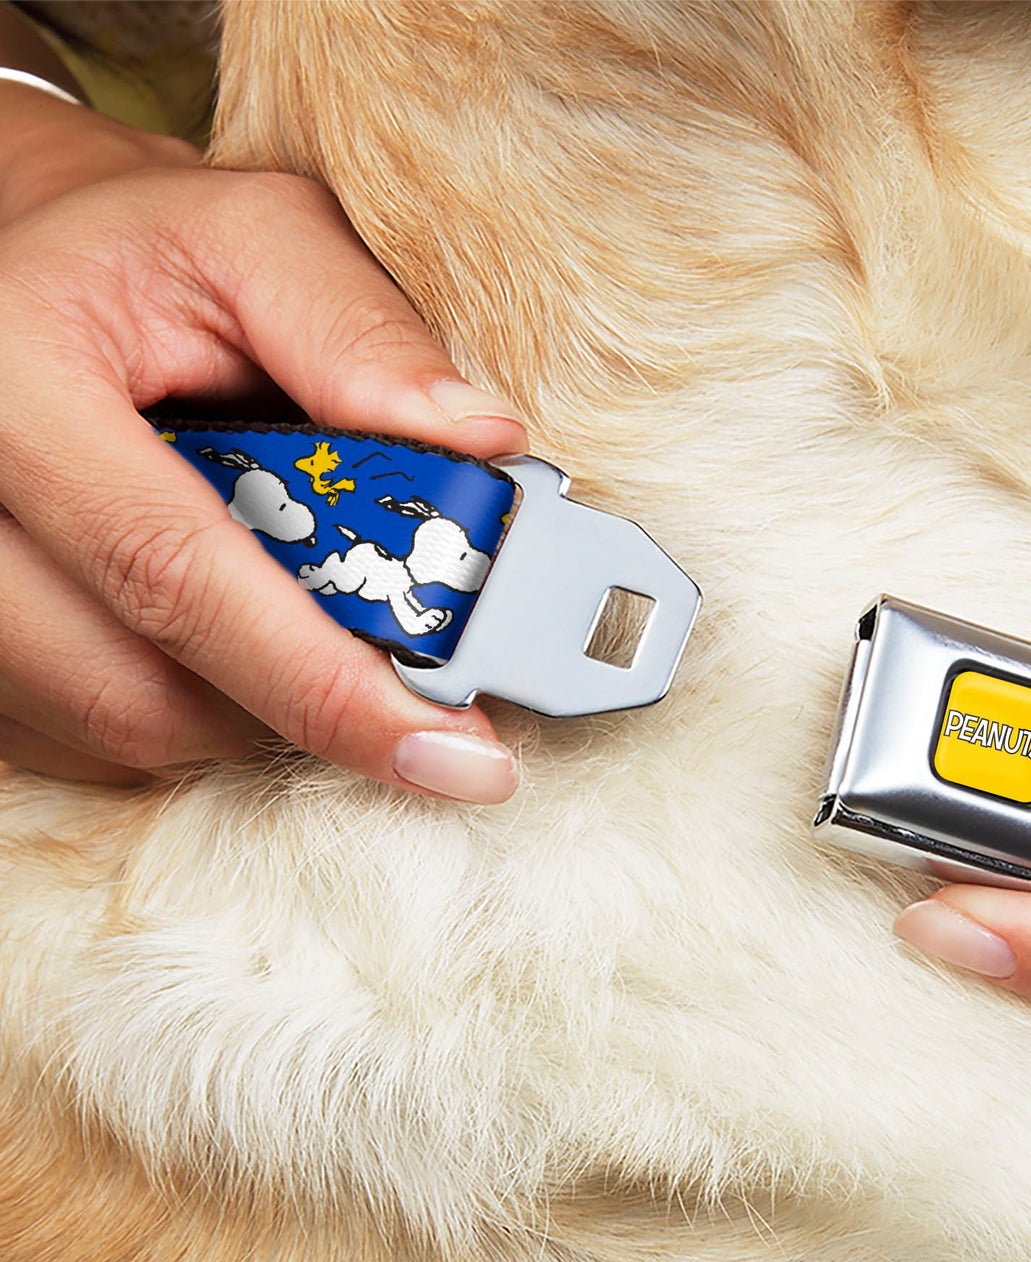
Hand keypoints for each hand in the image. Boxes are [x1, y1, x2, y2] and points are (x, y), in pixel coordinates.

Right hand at [0, 86, 526, 798]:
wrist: (27, 271)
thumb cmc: (146, 254)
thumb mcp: (255, 240)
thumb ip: (361, 332)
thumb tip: (484, 443)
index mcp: (13, 385)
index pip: (173, 573)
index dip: (323, 684)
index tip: (454, 753)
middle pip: (139, 690)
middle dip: (306, 711)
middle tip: (421, 702)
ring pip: (119, 729)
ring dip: (254, 714)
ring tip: (321, 635)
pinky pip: (88, 738)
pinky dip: (196, 713)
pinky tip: (240, 644)